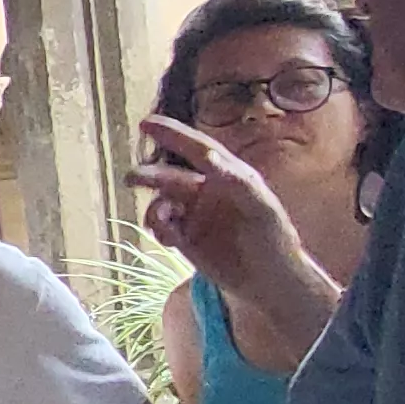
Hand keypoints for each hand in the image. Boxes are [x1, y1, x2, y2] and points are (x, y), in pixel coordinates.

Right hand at [128, 118, 303, 294]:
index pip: (196, 149)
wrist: (271, 281)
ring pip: (162, 203)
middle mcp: (207, 191)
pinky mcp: (185, 239)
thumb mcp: (260, 204)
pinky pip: (162, 227)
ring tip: (157, 222)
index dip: (172, 134)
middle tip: (131, 178)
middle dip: (151, 176)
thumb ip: (235, 179)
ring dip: (155, 209)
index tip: (146, 123)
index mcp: (226, 176)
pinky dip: (158, 229)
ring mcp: (194, 215)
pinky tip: (166, 238)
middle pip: (171, 177)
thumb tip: (208, 155)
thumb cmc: (273, 237)